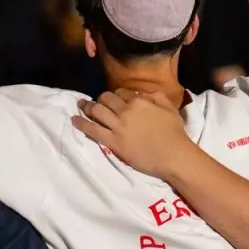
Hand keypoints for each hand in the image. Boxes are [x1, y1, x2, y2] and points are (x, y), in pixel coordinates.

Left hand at [72, 88, 191, 178]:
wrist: (173, 155)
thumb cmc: (174, 133)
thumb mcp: (169, 108)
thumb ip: (156, 96)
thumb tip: (143, 94)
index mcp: (139, 101)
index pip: (121, 93)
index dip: (116, 95)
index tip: (114, 100)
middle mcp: (125, 111)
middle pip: (106, 99)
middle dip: (100, 99)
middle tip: (96, 102)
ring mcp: (117, 126)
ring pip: (96, 111)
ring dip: (87, 107)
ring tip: (81, 105)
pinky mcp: (112, 141)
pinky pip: (92, 129)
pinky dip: (81, 123)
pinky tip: (74, 120)